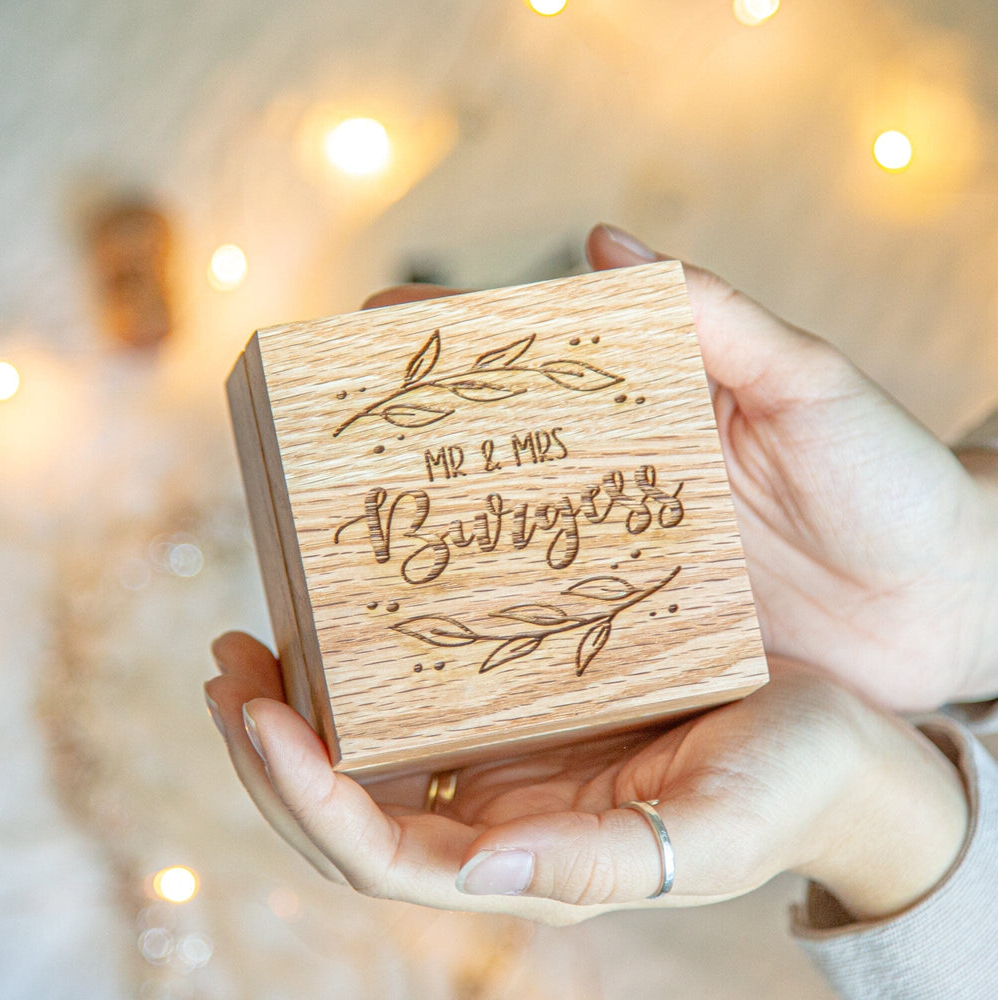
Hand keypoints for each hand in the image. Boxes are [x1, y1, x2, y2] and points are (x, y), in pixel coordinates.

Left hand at [205, 632, 966, 924]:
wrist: (829, 749)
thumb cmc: (783, 791)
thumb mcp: (708, 833)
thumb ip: (599, 868)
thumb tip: (479, 877)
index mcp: (524, 861)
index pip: (382, 857)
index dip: (309, 800)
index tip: (261, 719)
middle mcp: (493, 819)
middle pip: (343, 810)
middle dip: (268, 752)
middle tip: (226, 667)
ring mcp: (500, 764)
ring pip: (362, 757)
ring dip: (293, 708)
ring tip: (248, 640)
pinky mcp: (519, 708)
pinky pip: (416, 696)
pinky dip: (360, 671)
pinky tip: (334, 620)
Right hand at [366, 228, 997, 708]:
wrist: (950, 608)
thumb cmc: (893, 482)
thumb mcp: (811, 386)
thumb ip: (721, 321)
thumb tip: (607, 239)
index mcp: (654, 412)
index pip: (538, 365)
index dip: (458, 341)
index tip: (374, 324)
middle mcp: (625, 486)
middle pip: (504, 458)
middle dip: (419, 446)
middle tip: (332, 444)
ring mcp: (629, 563)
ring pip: (515, 547)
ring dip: (442, 544)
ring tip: (360, 545)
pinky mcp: (645, 638)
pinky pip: (559, 632)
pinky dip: (502, 631)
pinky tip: (443, 637)